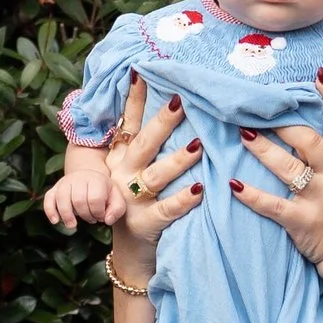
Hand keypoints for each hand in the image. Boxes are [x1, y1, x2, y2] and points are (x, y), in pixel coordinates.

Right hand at [44, 143, 122, 229]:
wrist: (89, 177)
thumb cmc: (104, 192)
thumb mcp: (116, 198)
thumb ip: (117, 209)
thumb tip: (107, 221)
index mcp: (96, 180)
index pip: (95, 199)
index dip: (98, 212)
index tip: (101, 216)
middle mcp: (79, 178)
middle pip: (78, 200)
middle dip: (85, 215)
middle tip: (91, 219)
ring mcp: (65, 182)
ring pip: (62, 198)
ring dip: (67, 215)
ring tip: (73, 225)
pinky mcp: (55, 188)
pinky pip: (48, 198)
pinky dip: (50, 210)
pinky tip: (55, 221)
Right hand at [89, 81, 203, 270]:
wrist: (130, 252)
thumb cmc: (137, 202)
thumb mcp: (133, 171)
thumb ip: (146, 142)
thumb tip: (171, 103)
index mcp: (121, 158)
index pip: (130, 123)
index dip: (135, 98)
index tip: (142, 70)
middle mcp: (122, 175)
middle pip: (144, 143)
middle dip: (162, 121)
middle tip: (181, 101)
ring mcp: (131, 199)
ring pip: (156, 175)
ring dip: (178, 160)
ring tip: (198, 145)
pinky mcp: (145, 222)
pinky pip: (167, 209)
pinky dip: (183, 199)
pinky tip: (201, 188)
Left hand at [235, 73, 322, 271]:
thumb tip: (312, 125)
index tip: (318, 76)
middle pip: (306, 140)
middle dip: (282, 124)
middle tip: (259, 110)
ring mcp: (319, 197)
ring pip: (285, 167)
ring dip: (261, 149)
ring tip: (242, 134)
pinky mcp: (301, 220)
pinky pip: (271, 204)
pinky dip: (250, 195)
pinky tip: (233, 185)